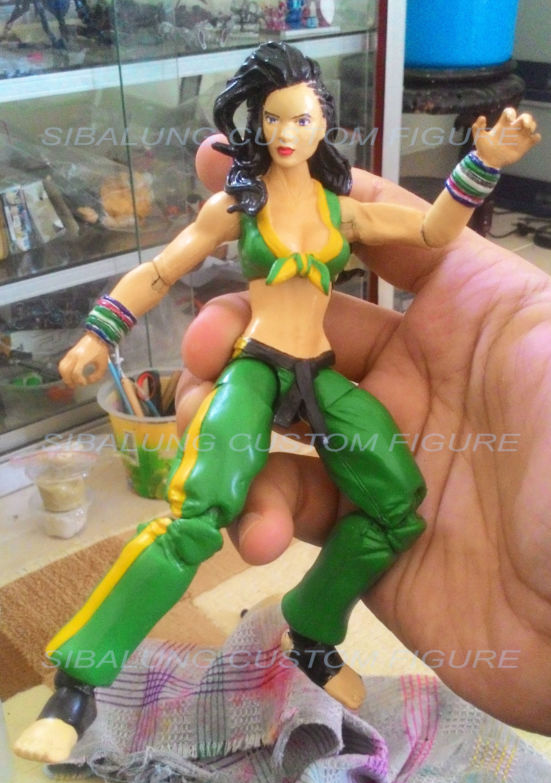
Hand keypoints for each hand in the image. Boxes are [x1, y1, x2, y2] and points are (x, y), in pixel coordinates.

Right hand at [58, 332, 108, 385]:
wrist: (97, 336)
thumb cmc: (101, 350)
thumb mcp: (103, 364)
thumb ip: (97, 375)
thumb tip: (89, 381)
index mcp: (82, 358)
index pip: (76, 373)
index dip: (79, 380)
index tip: (84, 383)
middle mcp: (73, 356)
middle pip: (65, 371)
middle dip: (69, 380)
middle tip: (75, 386)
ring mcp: (70, 354)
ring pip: (61, 367)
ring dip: (65, 376)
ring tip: (71, 382)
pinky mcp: (69, 353)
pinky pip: (62, 363)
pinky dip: (64, 371)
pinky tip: (70, 374)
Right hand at [177, 158, 550, 732]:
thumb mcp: (543, 336)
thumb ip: (462, 266)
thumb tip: (376, 202)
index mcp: (457, 315)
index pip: (365, 238)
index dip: (297, 208)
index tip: (215, 171)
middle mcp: (409, 377)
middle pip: (296, 332)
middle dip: (236, 328)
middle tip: (201, 347)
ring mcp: (379, 458)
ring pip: (274, 419)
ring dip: (224, 420)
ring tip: (203, 437)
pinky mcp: (359, 536)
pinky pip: (287, 508)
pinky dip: (256, 512)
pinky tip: (253, 529)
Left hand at [473, 107, 540, 167]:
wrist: (488, 163)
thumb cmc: (484, 149)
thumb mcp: (479, 138)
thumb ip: (478, 127)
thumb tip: (482, 117)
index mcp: (503, 125)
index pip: (510, 112)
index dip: (511, 112)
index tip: (510, 118)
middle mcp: (512, 129)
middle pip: (524, 117)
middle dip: (527, 118)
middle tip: (524, 125)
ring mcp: (519, 137)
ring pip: (531, 126)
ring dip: (532, 125)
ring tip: (528, 131)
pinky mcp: (524, 146)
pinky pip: (534, 139)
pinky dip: (536, 137)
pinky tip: (532, 139)